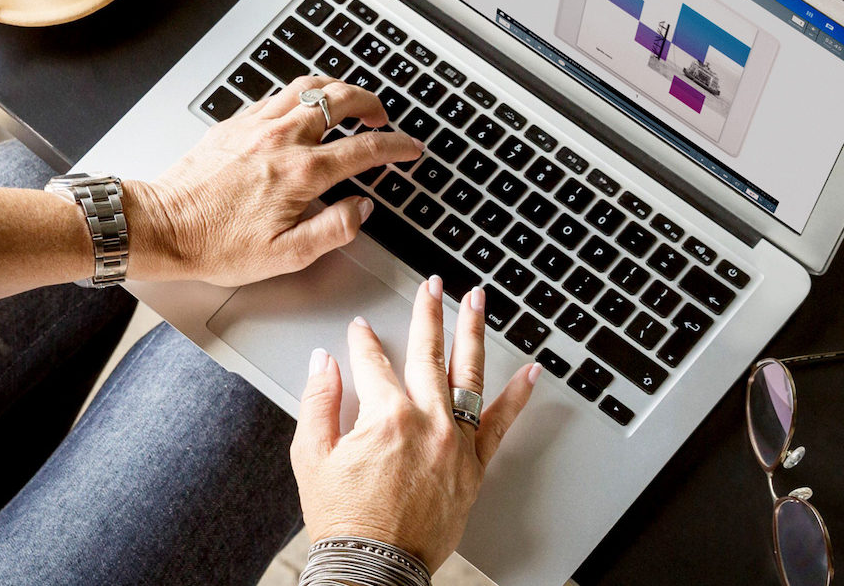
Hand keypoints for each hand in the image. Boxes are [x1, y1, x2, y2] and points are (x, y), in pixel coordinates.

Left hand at [127, 76, 422, 285]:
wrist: (163, 227)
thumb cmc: (215, 245)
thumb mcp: (286, 255)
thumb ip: (334, 229)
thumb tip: (362, 209)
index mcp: (301, 173)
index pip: (364, 149)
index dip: (396, 146)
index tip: (410, 148)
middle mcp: (281, 140)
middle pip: (340, 100)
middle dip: (371, 103)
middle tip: (382, 117)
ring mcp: (255, 126)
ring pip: (307, 86)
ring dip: (336, 88)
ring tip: (349, 101)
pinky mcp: (233, 124)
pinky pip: (276, 94)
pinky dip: (300, 94)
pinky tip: (301, 107)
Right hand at [290, 278, 539, 570]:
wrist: (375, 565)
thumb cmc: (344, 518)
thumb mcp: (312, 456)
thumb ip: (318, 401)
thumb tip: (323, 363)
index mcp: (385, 416)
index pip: (373, 362)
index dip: (363, 342)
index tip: (360, 330)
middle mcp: (427, 422)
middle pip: (427, 354)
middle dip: (428, 314)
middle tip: (433, 286)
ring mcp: (455, 442)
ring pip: (468, 374)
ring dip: (472, 333)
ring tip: (478, 303)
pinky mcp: (474, 466)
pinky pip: (500, 424)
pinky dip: (518, 396)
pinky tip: (531, 372)